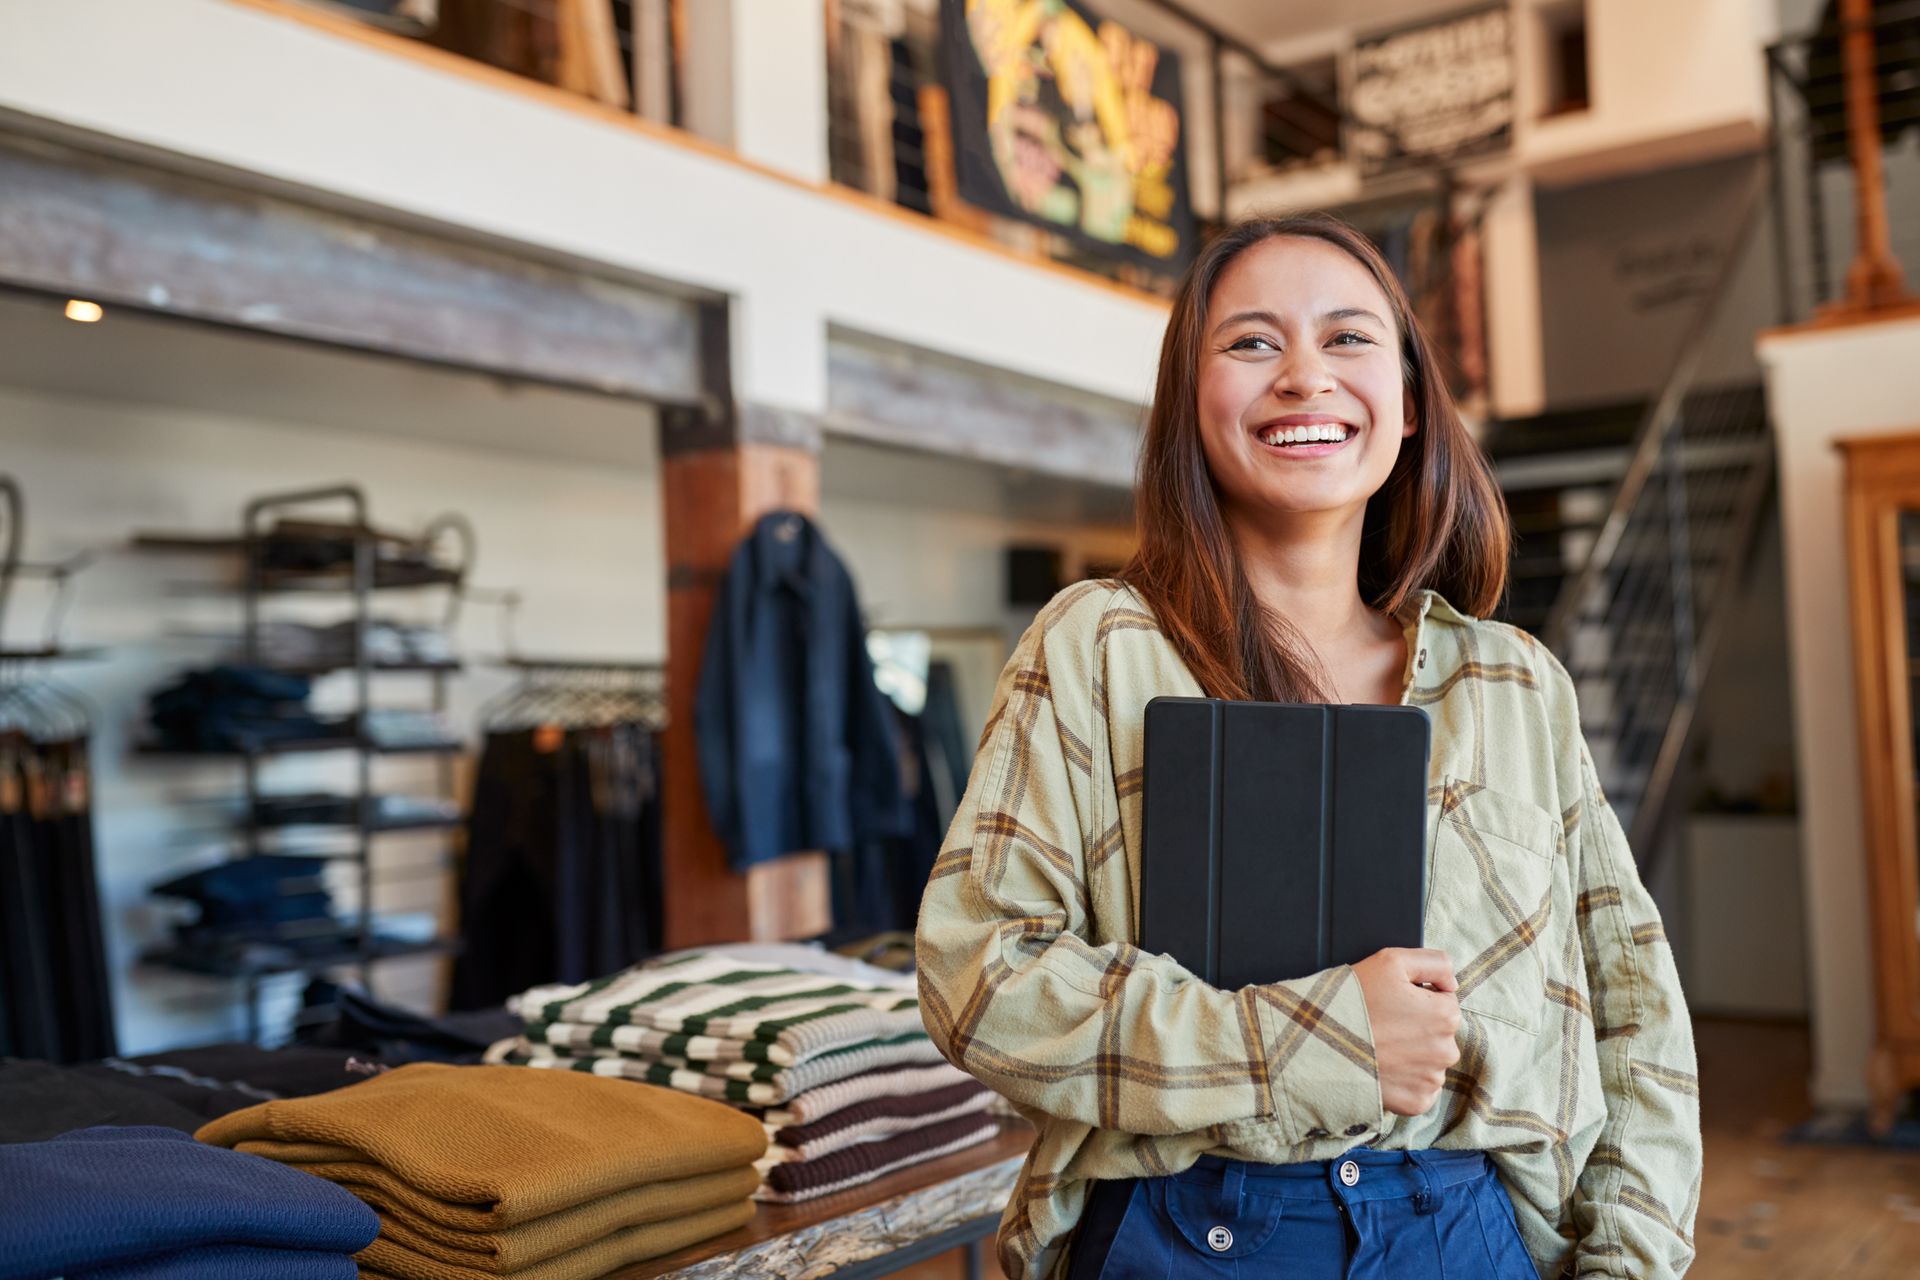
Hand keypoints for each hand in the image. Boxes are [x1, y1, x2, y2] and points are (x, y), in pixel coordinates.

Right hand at [1352, 948, 1461, 1116]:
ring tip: (1379, 1047)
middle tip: (1382, 1024)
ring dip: (1411, 1055)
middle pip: (1439, 1034)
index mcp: (1446, 1015)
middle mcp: (1446, 1051)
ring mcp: (1431, 1080)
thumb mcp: (1391, 961)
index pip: (1444, 1002)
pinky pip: (1419, 1089)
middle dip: (1417, 1028)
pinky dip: (1405, 1081)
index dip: (1417, 998)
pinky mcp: (1416, 1103)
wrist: (1318, 1044)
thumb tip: (1452, 984)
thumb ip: (1435, 962)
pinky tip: (1383, 1069)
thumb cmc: (1354, 999)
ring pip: (1430, 1061)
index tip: (1392, 1003)